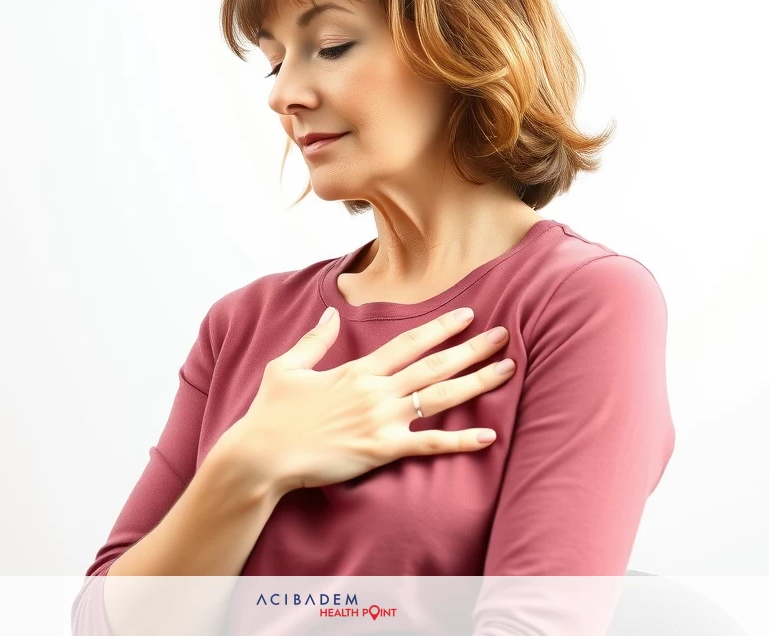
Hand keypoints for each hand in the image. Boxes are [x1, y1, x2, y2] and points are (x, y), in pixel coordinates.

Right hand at [224, 305, 515, 495]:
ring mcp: (381, 420)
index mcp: (357, 369)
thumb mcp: (286, 366)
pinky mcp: (382, 450)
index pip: (409, 342)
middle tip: (505, 335)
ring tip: (507, 370)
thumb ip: (313, 339)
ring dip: (477, 382)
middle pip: (435, 364)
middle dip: (473, 348)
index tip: (468, 314)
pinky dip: (461, 440)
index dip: (441, 327)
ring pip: (441, 397)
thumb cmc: (270, 413)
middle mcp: (376, 390)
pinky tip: (489, 435)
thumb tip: (330, 314)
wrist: (262, 455)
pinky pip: (430, 443)